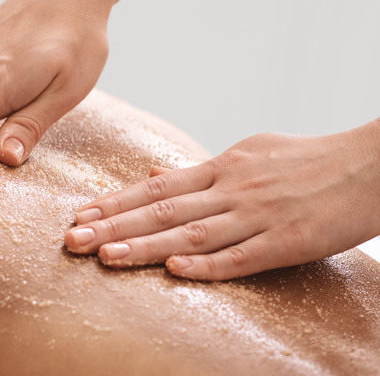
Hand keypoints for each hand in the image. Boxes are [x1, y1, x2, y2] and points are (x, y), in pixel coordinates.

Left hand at [64, 120, 379, 279]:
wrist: (370, 164)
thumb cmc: (305, 159)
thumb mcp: (247, 153)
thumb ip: (198, 169)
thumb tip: (152, 176)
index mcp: (222, 168)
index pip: (156, 188)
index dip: (115, 203)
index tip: (80, 215)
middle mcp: (232, 190)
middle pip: (162, 210)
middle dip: (114, 226)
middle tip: (73, 240)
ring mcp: (258, 216)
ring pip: (192, 233)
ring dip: (145, 247)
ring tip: (106, 257)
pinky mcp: (287, 242)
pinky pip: (241, 257)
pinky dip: (207, 264)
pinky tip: (174, 270)